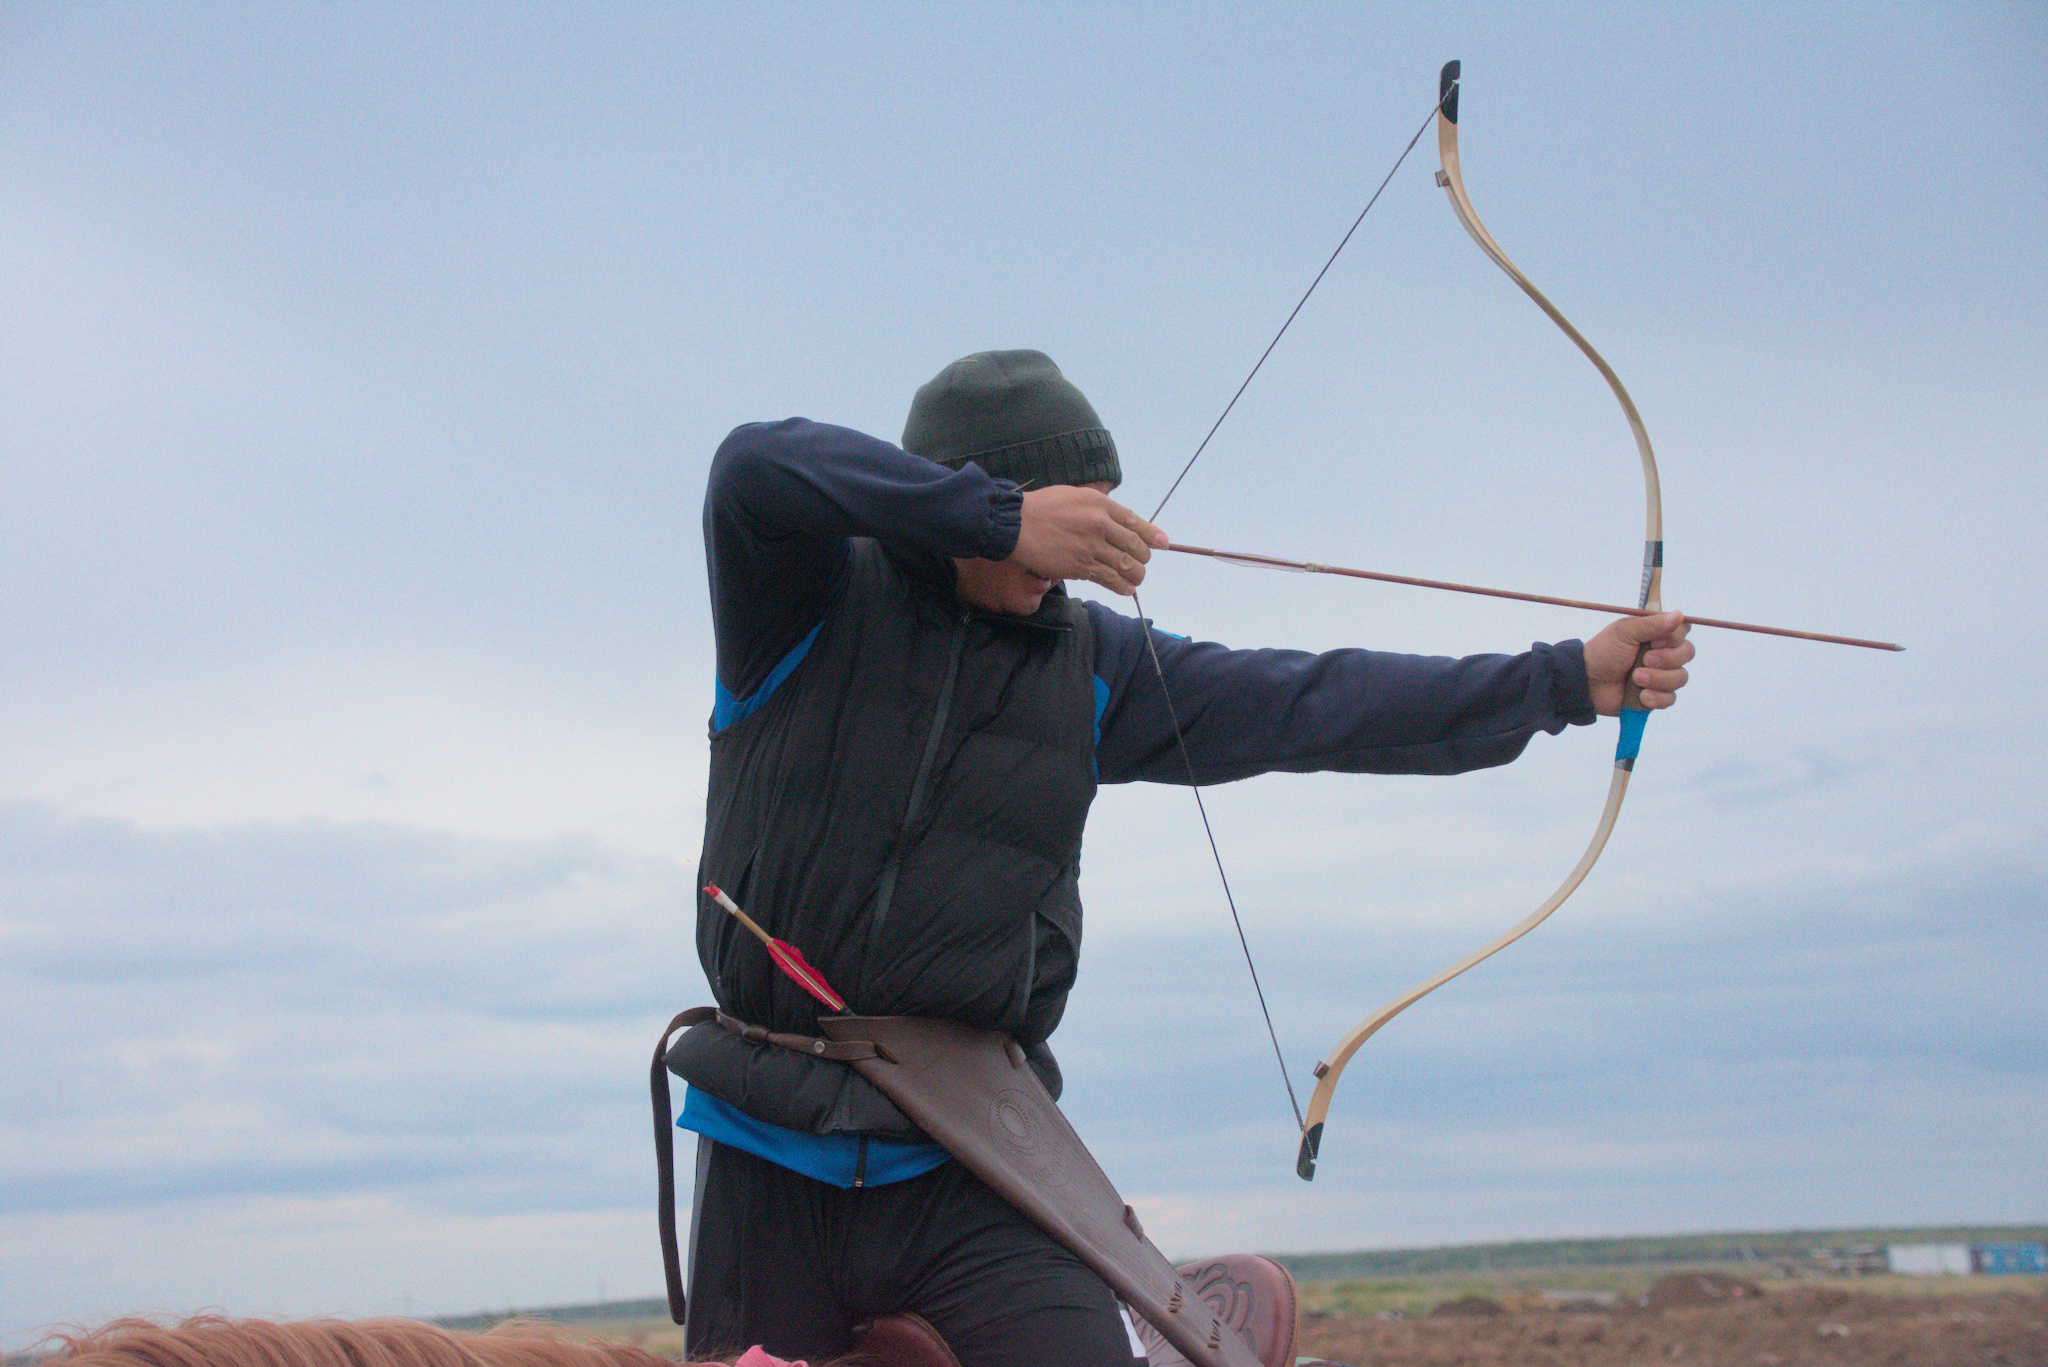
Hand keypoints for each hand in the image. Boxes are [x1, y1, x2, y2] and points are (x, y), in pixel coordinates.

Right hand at [1011, 485, 1167, 594]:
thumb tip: (1112, 516)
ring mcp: (1092, 546)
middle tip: (1143, 563)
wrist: (1017, 524)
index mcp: (1099, 503)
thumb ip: (1095, 505)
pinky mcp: (1081, 566)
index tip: (1163, 542)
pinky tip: (1127, 590)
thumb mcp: (1073, 494)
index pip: (1134, 521)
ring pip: (1126, 564)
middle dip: (1143, 557)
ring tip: (1137, 579)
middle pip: (1134, 544)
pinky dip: (1121, 586)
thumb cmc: (1040, 508)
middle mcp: (1100, 524)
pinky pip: (1109, 578)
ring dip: (1136, 574)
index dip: (1152, 534)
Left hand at [1584, 611, 1693, 714]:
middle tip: (1644, 660)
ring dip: (1658, 679)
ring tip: (1635, 678)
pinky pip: (1670, 699)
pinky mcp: (1656, 696)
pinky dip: (1657, 698)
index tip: (1655, 641)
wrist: (1587, 681)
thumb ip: (1652, 624)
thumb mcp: (1624, 631)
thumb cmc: (1603, 651)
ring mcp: (1661, 675)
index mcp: (1657, 634)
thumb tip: (1679, 615)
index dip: (1674, 638)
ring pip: (1681, 677)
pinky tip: (1642, 696)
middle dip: (1667, 659)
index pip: (1683, 631)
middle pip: (1687, 653)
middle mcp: (1664, 653)